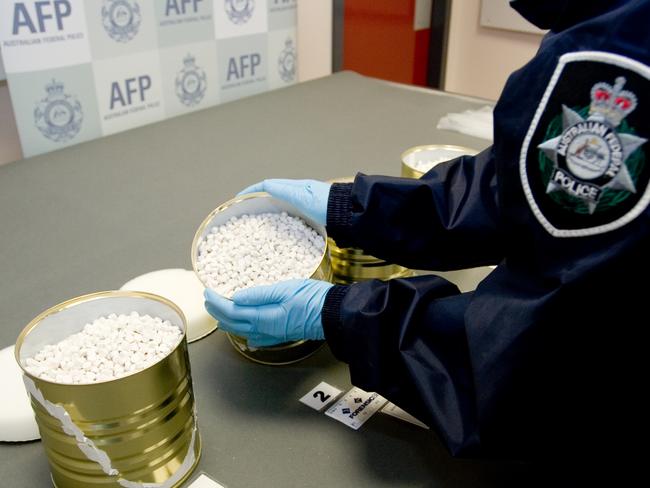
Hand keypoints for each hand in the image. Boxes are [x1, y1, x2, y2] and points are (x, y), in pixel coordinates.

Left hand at [204, 279, 332, 346]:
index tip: (208, 292)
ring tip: (220, 312)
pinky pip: (257, 336)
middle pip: (234, 323)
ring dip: (228, 321)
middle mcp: (266, 330)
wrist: (335, 314)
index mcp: (265, 318)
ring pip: (243, 330)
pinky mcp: (281, 334)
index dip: (217, 302)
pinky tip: (246, 332)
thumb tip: (236, 298)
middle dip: (218, 312)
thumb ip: (259, 295)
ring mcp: (273, 334)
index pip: (232, 312)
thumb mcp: (285, 289)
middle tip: (209, 300)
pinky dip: (245, 331)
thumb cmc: (314, 299)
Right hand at [238, 179, 330, 225]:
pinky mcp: (313, 214)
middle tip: (246, 211)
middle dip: (258, 200)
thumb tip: (263, 186)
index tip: (239, 198)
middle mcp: (299, 193)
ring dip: (269, 209)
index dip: (252, 191)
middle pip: (273, 193)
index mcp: (295, 187)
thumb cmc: (326, 204)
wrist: (349, 212)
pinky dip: (281, 218)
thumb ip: (282, 190)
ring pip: (281, 204)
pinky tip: (280, 228)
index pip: (268, 185)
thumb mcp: (300, 196)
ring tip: (258, 220)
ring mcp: (306, 203)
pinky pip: (291, 214)